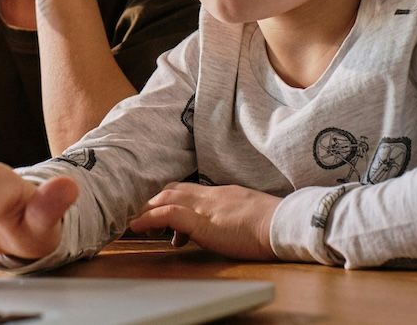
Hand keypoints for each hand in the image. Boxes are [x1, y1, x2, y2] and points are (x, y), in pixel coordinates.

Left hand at [128, 182, 279, 259]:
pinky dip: (149, 219)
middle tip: (139, 217)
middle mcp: (209, 195)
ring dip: (145, 210)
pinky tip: (137, 227)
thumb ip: (230, 218)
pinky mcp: (203, 222)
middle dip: (152, 202)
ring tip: (132, 224)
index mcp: (221, 194)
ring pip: (165, 198)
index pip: (187, 189)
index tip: (157, 211)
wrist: (284, 224)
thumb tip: (220, 227)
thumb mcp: (247, 215)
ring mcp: (205, 207)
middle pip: (171, 190)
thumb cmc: (273, 224)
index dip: (168, 198)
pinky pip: (169, 215)